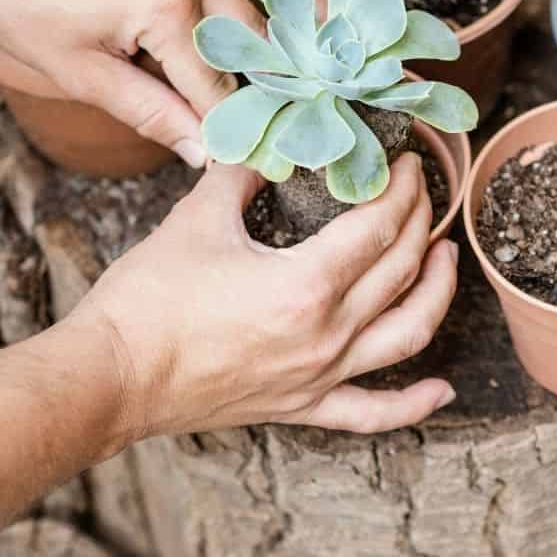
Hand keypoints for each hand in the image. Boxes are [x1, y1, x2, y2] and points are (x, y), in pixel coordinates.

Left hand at [0, 0, 338, 166]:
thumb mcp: (77, 70)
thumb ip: (147, 111)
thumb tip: (201, 152)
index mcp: (165, 10)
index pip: (216, 84)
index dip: (237, 126)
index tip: (268, 156)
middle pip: (252, 35)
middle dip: (282, 77)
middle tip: (318, 108)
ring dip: (308, 6)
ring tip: (341, 37)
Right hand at [77, 153, 458, 439]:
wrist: (111, 376)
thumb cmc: (148, 299)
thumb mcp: (197, 218)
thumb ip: (240, 173)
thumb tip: (263, 142)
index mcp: (306, 284)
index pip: (379, 226)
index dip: (401, 188)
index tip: (407, 163)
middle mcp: (326, 335)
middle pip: (400, 270)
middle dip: (420, 222)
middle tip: (421, 191)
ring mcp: (317, 377)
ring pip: (407, 335)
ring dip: (435, 294)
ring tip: (445, 258)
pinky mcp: (300, 407)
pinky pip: (370, 413)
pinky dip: (412, 404)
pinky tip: (441, 389)